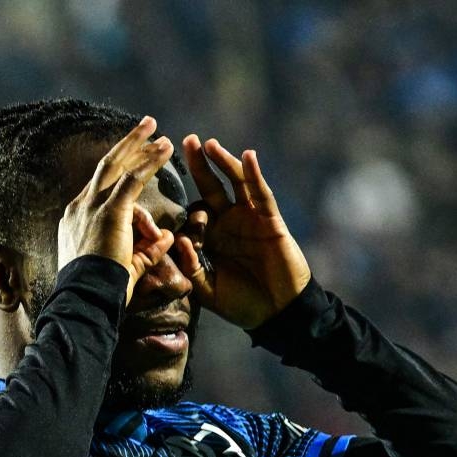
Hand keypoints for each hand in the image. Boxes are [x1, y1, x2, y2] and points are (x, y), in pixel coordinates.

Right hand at [58, 116, 175, 303]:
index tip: (132, 157)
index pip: (100, 185)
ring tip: (155, 127)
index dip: (119, 168)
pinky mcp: (110, 212)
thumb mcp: (125, 266)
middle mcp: (81, 207)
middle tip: (145, 127)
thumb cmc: (101, 290)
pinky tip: (164, 147)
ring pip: (116, 165)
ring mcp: (92, 207)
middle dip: (126, 145)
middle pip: (105, 167)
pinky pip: (132, 179)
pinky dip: (149, 161)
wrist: (86, 298)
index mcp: (77, 219)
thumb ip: (146, 250)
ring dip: (137, 144)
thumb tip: (166, 238)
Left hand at [176, 135, 310, 328]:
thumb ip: (192, 268)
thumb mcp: (209, 290)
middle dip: (199, 165)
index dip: (186, 216)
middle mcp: (229, 223)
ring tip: (209, 144)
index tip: (178, 224)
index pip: (193, 215)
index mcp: (212, 239)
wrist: (278, 314)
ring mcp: (250, 219)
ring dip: (223, 162)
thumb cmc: (243, 304)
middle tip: (185, 142)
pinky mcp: (270, 220)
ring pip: (235, 183)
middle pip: (211, 187)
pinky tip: (247, 157)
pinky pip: (261, 194)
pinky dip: (254, 175)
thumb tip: (181, 241)